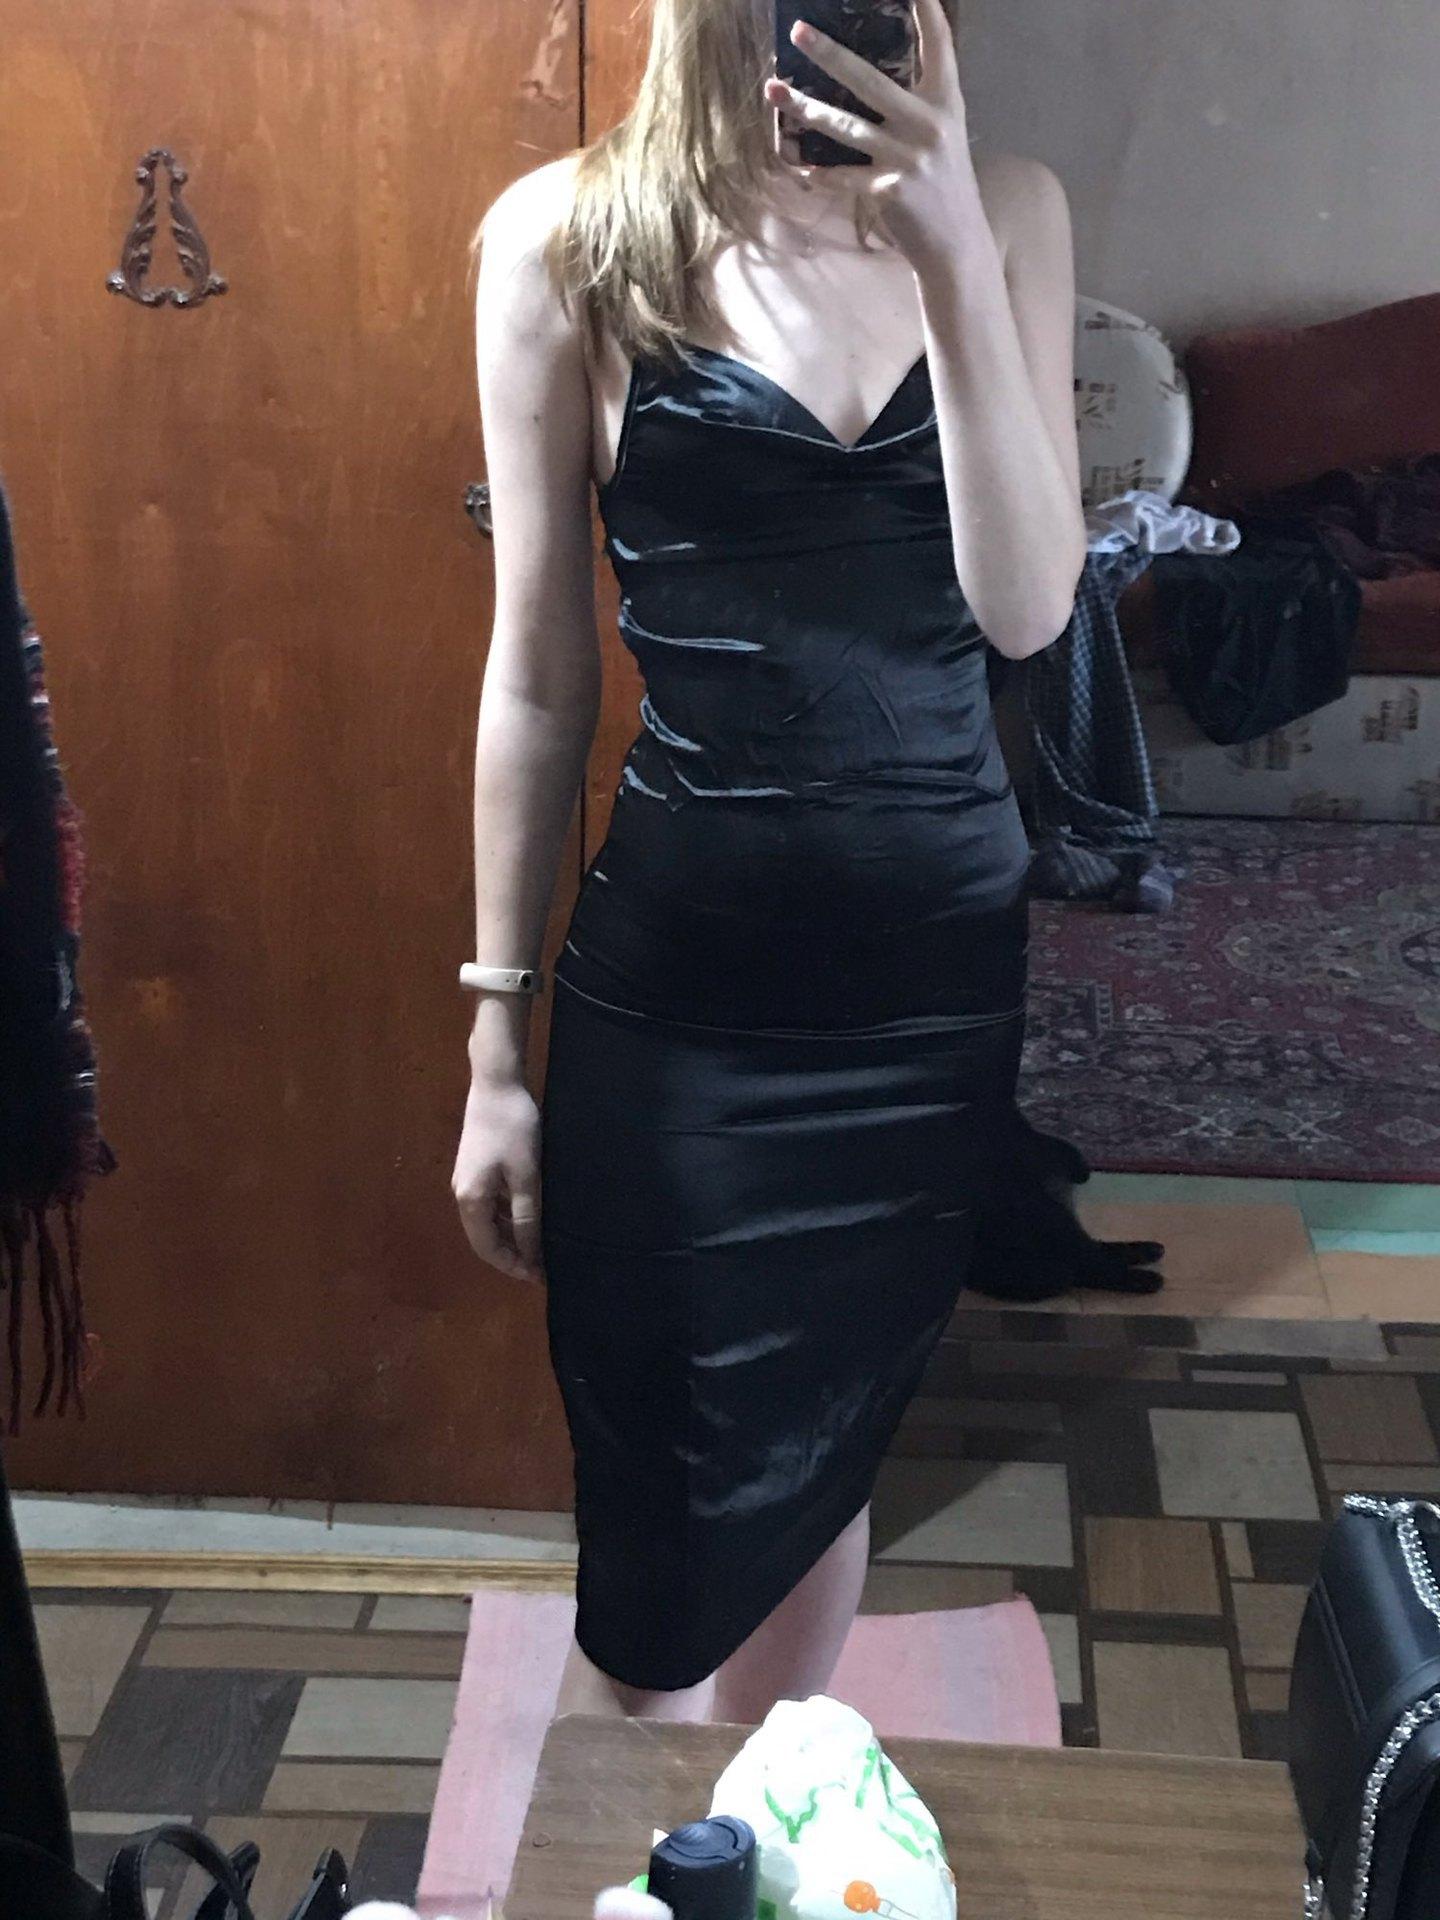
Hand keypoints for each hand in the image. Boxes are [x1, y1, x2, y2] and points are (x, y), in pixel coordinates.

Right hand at [451, 1071, 543, 1284]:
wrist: (497, 1084)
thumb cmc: (514, 1129)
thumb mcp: (526, 1176)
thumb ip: (526, 1217)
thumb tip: (531, 1254)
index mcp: (471, 1200)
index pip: (487, 1248)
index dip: (512, 1265)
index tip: (539, 1276)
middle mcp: (462, 1194)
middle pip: (484, 1237)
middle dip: (511, 1254)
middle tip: (542, 1264)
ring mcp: (467, 1180)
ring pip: (487, 1220)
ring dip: (510, 1235)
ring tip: (539, 1244)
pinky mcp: (476, 1167)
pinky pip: (490, 1203)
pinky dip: (507, 1215)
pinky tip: (529, 1214)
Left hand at [763, 0, 985, 273]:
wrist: (956, 243)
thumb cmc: (944, 182)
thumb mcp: (944, 133)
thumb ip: (918, 102)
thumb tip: (867, 76)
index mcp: (947, 102)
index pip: (938, 43)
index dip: (925, 9)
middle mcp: (928, 124)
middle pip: (869, 80)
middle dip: (829, 54)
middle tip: (798, 32)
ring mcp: (907, 158)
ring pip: (845, 126)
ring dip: (805, 108)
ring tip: (775, 90)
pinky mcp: (889, 191)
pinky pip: (841, 177)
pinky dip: (818, 172)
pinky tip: (797, 164)